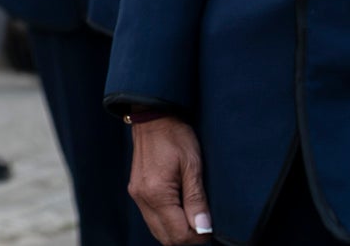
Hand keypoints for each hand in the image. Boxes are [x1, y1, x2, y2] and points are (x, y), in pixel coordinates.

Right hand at [128, 117, 212, 243]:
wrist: (153, 117)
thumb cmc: (175, 136)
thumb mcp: (192, 165)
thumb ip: (197, 199)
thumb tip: (204, 228)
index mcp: (156, 193)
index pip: (178, 234)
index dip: (199, 237)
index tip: (212, 228)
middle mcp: (143, 198)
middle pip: (166, 238)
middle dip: (188, 238)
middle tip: (205, 225)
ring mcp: (137, 195)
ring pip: (158, 231)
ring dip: (177, 232)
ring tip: (195, 217)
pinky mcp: (137, 191)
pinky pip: (152, 219)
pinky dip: (167, 222)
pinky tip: (181, 211)